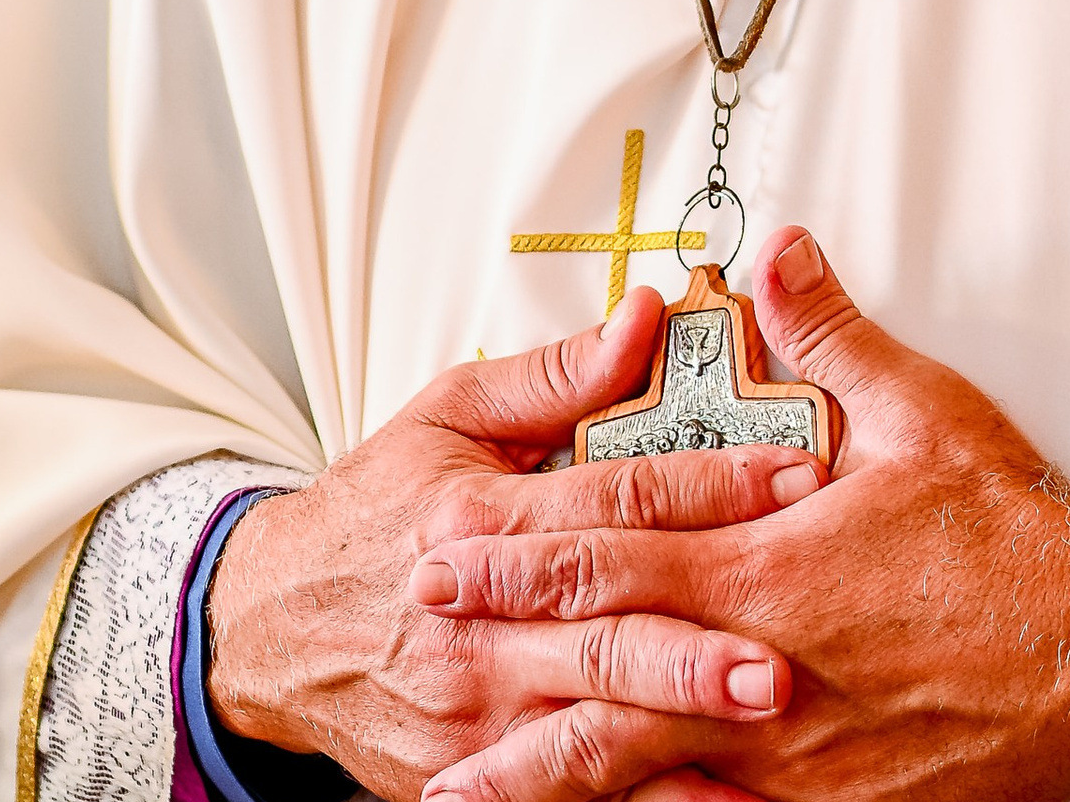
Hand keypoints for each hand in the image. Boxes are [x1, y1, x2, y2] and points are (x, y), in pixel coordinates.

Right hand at [204, 287, 819, 801]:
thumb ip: (559, 374)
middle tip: (789, 646)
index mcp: (472, 513)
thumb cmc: (377, 508)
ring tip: (762, 728)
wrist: (271, 626)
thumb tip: (649, 316)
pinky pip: (562, 790)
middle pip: (601, 627)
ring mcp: (469, 710)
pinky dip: (635, 797)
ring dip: (675, 728)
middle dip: (697, 641)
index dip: (708, 485)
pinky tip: (707, 793)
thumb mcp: (452, 413)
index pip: (609, 497)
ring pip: (587, 725)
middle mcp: (473, 618)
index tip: (797, 476)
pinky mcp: (469, 776)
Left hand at [411, 227, 1069, 801]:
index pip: (617, 554)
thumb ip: (831, 336)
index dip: (520, 555)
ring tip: (460, 791)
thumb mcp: (925, 412)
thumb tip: (775, 256)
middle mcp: (764, 670)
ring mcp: (792, 758)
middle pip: (601, 669)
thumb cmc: (1015, 537)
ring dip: (546, 777)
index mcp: (773, 565)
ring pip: (642, 773)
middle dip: (501, 659)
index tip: (441, 550)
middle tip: (416, 652)